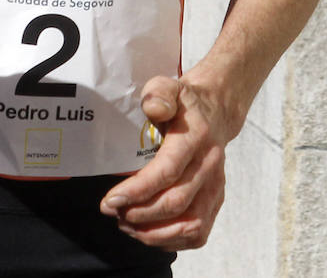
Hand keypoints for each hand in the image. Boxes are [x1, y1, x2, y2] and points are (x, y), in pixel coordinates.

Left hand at [99, 75, 232, 249]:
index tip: (111, 200)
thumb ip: (158, 94)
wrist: (215, 111)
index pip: (167, 171)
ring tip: (127, 224)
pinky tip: (148, 232)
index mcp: (195, 138)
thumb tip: (154, 108)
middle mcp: (209, 166)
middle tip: (113, 212)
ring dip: (155, 233)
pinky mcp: (216, 201)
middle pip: (176, 202)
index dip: (138, 190)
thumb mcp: (168, 86)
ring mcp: (215, 187)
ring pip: (191, 225)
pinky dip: (172, 240)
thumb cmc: (184, 102)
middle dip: (139, 214)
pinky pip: (199, 233)